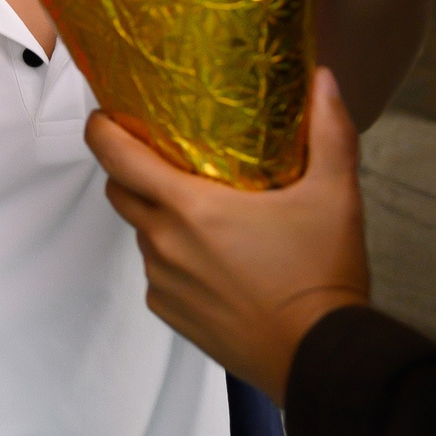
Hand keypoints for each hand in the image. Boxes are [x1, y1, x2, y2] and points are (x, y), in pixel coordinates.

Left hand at [85, 70, 369, 399]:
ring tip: (205, 214)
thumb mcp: (334, 196)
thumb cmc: (321, 275)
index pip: (116, 155)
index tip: (106, 116)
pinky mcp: (169, 312)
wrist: (319, 355)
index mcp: (189, 206)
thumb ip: (329, 132)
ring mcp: (162, 280)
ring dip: (160, 218)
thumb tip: (324, 80)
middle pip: (120, 191)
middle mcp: (164, 241)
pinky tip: (216, 261)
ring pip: (142, 233)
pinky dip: (175, 260)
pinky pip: (158, 273)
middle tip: (165, 159)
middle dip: (130, 170)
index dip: (102, 129)